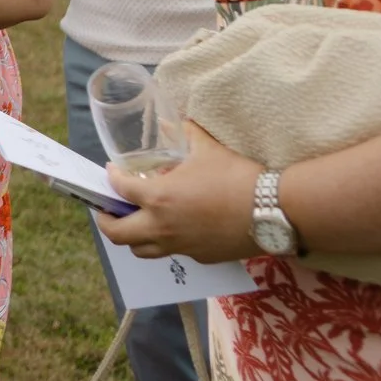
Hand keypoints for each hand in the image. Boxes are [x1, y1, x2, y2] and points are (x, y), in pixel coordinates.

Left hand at [98, 123, 265, 264]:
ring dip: (132, 237)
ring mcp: (181, 246)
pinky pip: (172, 252)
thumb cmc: (238, 177)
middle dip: (105, 221)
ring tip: (135, 223)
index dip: (111, 179)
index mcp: (158, 198)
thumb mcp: (207, 148)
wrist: (275, 212)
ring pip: (142, 251)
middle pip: (117, 234)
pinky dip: (165, 242)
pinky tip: (174, 228)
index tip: (111, 172)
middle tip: (106, 210)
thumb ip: (184, 132)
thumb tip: (170, 121)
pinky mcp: (200, 258)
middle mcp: (162, 227)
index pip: (120, 190)